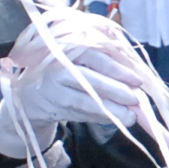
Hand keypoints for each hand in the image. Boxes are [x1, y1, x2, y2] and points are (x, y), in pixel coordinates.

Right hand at [0, 10, 152, 147]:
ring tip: (130, 116)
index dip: (117, 70)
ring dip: (111, 110)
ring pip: (86, 101)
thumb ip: (103, 59)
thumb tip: (134, 76)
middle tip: (137, 100)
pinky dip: (100, 117)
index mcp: (67, 48)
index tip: (137, 81)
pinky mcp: (53, 108)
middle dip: (117, 91)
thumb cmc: (63, 68)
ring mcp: (54, 90)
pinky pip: (81, 114)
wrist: (31, 91)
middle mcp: (58, 67)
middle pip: (91, 81)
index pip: (95, 58)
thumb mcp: (78, 55)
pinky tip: (116, 119)